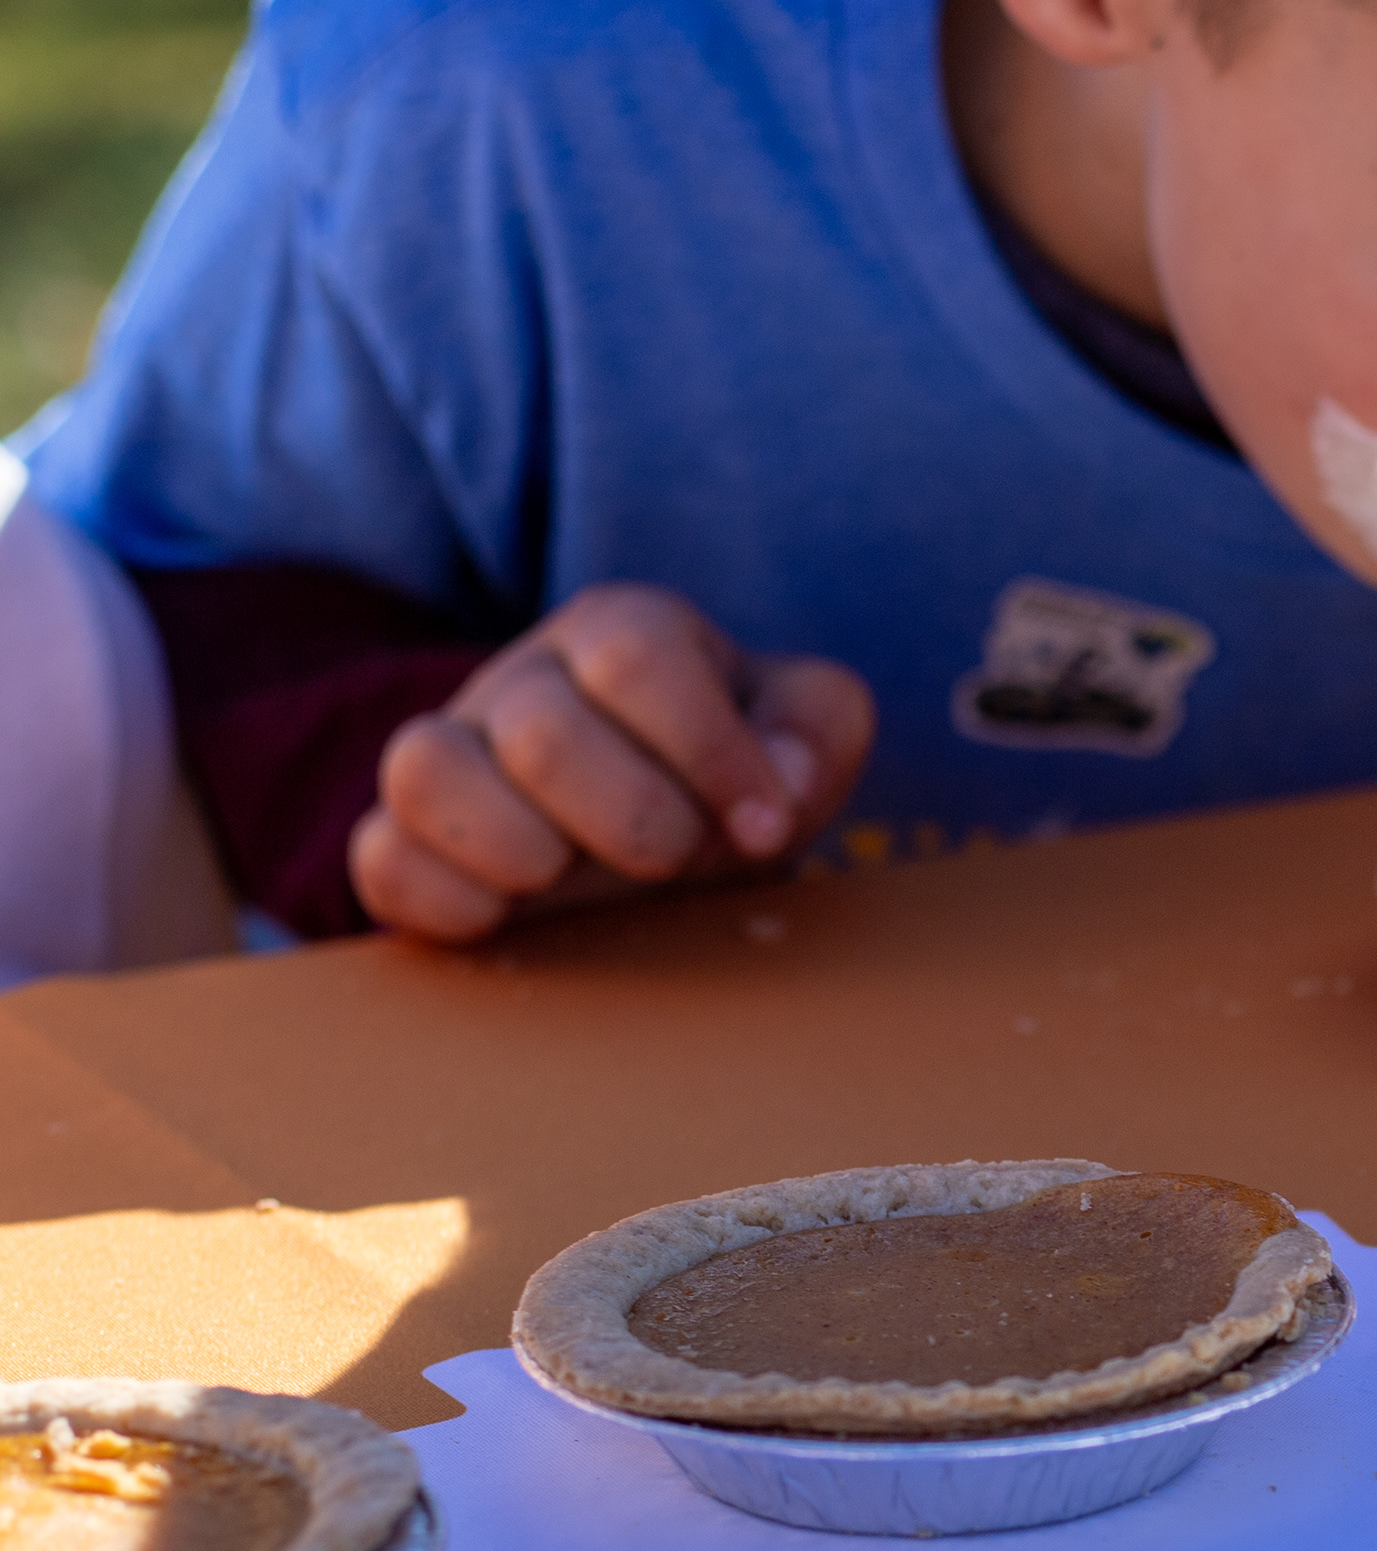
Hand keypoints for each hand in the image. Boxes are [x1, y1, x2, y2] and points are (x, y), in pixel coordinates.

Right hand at [349, 584, 874, 940]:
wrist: (672, 834)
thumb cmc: (736, 776)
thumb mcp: (807, 733)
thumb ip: (819, 726)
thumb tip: (781, 782)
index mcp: (622, 632)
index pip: (635, 655)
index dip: (712, 753)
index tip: (769, 827)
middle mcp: (522, 680)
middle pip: (542, 732)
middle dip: (637, 822)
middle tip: (677, 856)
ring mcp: (450, 754)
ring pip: (425, 772)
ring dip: (528, 852)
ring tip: (581, 876)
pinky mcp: (406, 837)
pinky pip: (383, 860)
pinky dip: (453, 902)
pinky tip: (521, 917)